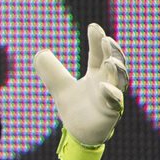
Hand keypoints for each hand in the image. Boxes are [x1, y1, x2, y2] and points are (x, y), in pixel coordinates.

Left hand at [35, 24, 128, 145]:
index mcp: (97, 73)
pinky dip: (110, 93)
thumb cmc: (76, 107)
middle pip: (115, 62)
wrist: (79, 132)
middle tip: (106, 39)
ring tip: (108, 61)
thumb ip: (52, 72)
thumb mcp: (60, 87)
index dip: (97, 40)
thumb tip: (39, 54)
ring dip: (116, 70)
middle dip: (112, 51)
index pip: (99, 53)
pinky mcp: (111, 112)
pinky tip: (103, 86)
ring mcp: (112, 96)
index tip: (93, 27)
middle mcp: (107, 82)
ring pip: (119, 80)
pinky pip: (115, 102)